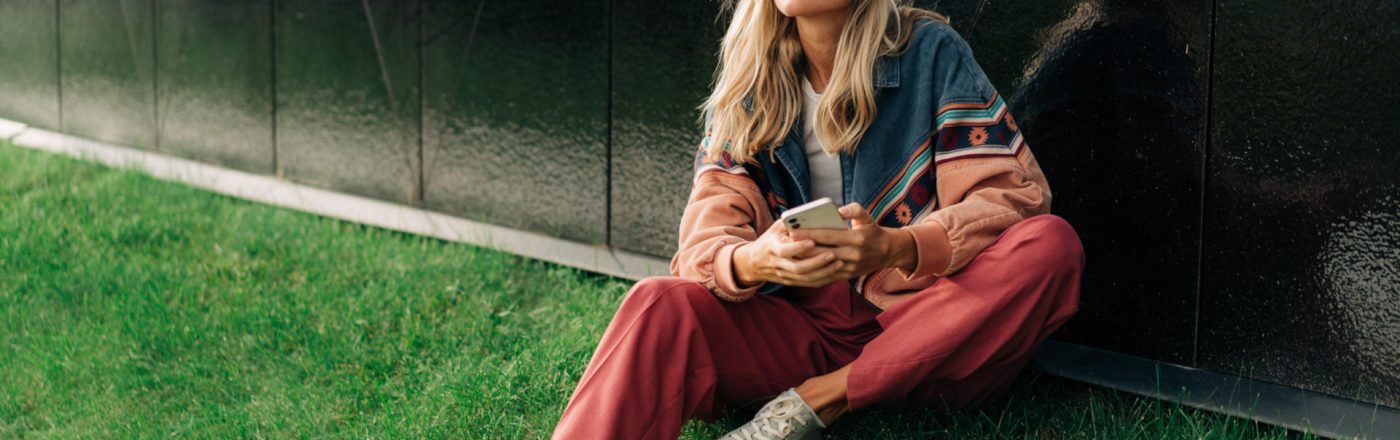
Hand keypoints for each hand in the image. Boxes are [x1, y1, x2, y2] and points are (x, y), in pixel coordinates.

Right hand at [733, 220, 847, 287]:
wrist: (754, 262)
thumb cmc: (770, 239)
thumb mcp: (776, 227)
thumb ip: (791, 222)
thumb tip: (812, 216)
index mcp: (771, 248)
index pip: (784, 251)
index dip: (798, 248)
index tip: (813, 241)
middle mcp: (777, 264)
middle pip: (797, 268)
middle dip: (816, 262)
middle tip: (833, 254)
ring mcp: (784, 275)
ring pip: (805, 278)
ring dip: (824, 272)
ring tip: (839, 263)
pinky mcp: (790, 282)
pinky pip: (808, 284)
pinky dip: (823, 279)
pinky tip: (835, 272)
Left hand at [787, 203, 916, 284]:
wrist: (887, 252)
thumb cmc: (872, 231)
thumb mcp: (867, 217)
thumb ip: (854, 210)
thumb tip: (839, 209)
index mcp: (857, 238)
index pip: (828, 236)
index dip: (810, 233)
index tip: (793, 231)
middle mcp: (853, 255)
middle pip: (821, 252)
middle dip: (802, 247)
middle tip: (784, 242)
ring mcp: (849, 268)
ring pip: (821, 266)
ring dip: (803, 261)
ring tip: (788, 254)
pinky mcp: (846, 276)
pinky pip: (825, 277)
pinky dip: (811, 273)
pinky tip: (798, 267)